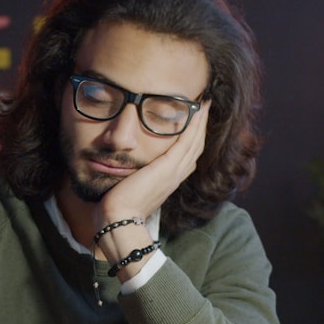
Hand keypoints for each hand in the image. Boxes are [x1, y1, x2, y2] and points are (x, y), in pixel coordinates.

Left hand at [95, 101, 209, 226]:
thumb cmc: (118, 208)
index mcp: (168, 181)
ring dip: (201, 121)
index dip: (193, 140)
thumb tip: (125, 170)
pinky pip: (188, 141)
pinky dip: (195, 124)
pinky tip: (199, 109)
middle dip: (201, 127)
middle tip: (205, 108)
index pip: (187, 157)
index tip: (195, 125)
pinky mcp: (168, 167)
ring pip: (195, 142)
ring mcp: (174, 172)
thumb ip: (133, 177)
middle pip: (196, 148)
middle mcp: (175, 176)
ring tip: (205, 104)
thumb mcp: (129, 188)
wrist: (118, 219)